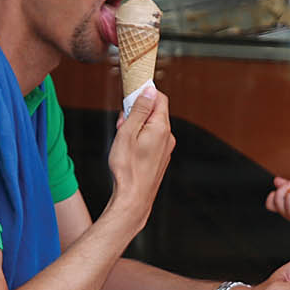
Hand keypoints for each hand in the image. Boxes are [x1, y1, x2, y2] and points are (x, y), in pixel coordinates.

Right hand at [105, 85, 174, 227]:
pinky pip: (151, 140)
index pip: (159, 98)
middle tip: (121, 123)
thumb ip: (139, 109)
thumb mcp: (128, 132)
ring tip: (122, 140)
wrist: (133, 199)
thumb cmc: (127, 168)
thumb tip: (149, 91)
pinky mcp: (160, 158)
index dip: (144, 93)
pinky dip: (139, 139)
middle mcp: (168, 137)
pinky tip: (128, 150)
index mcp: (161, 127)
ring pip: (151, 127)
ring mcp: (165, 149)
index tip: (130, 95)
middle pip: (154, 112)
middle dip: (136, 112)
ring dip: (136, 127)